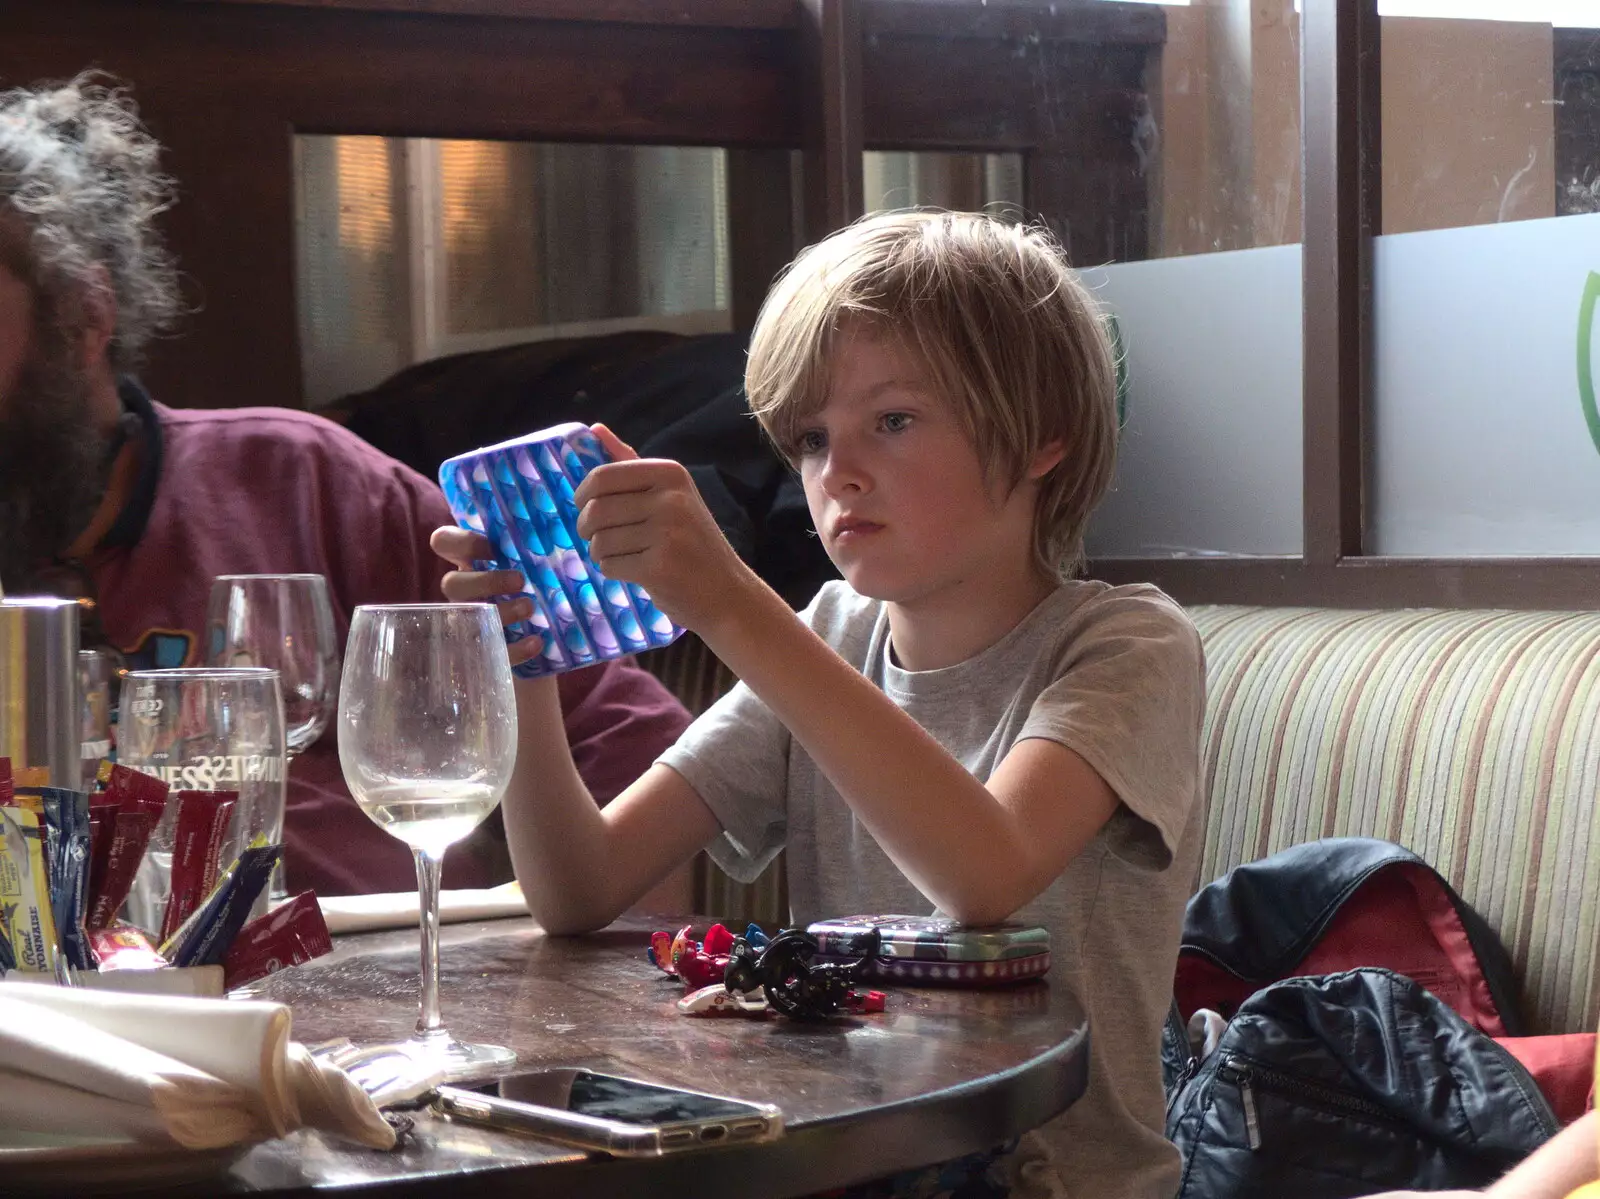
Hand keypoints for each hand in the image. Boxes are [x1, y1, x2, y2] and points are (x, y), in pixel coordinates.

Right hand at [429, 525, 543, 669]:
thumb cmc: (531, 586)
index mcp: (467, 562)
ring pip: (469, 618)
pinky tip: (536, 642)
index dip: (464, 542)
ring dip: (501, 611)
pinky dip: (515, 649)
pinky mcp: (483, 654)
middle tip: (519, 580)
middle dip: (486, 581)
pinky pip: (490, 653)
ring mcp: (468, 624)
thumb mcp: (529, 563)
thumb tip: (564, 523)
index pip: (445, 542)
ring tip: (530, 608)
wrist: (537, 637)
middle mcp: (462, 592)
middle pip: (452, 583)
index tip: (495, 549)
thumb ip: (532, 548)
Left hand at [572, 424, 754, 632]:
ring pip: (600, 540)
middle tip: (598, 538)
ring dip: (600, 553)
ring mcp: (666, 532)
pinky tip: (634, 572)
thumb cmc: (692, 543)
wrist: (727, 592)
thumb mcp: (670, 495)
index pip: (602, 476)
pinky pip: (610, 565)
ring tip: (622, 556)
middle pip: (596, 509)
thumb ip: (631, 464)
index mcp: (670, 473)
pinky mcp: (659, 566)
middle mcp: (670, 498)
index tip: (587, 508)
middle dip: (587, 528)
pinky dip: (613, 571)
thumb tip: (594, 428)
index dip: (583, 496)